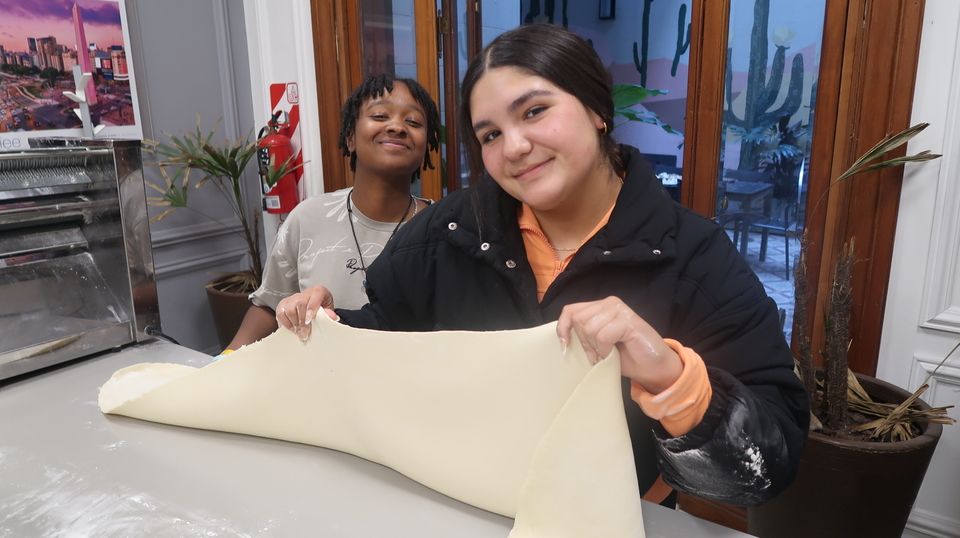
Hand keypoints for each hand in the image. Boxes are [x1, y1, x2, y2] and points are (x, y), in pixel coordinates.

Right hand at [275, 286, 337, 340]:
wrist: (312, 305)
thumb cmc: (321, 308)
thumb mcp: (329, 310)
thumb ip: (330, 314)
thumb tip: (333, 318)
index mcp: (318, 292)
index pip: (314, 297)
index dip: (311, 308)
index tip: (309, 320)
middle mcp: (304, 294)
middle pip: (299, 303)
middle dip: (301, 320)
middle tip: (304, 333)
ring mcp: (292, 298)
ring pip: (288, 308)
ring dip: (293, 323)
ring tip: (298, 332)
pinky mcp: (283, 304)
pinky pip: (280, 313)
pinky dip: (284, 323)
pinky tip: (291, 329)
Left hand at [556, 296, 681, 393]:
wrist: (654, 367)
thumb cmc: (626, 357)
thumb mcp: (598, 345)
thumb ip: (583, 335)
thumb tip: (563, 338)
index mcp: (600, 307)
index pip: (571, 310)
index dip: (564, 328)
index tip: (565, 346)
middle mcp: (609, 303)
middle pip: (578, 320)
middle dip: (584, 343)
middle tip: (597, 355)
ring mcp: (619, 309)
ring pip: (589, 328)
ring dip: (596, 347)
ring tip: (608, 354)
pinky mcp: (628, 319)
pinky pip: (603, 335)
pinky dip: (606, 349)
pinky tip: (614, 353)